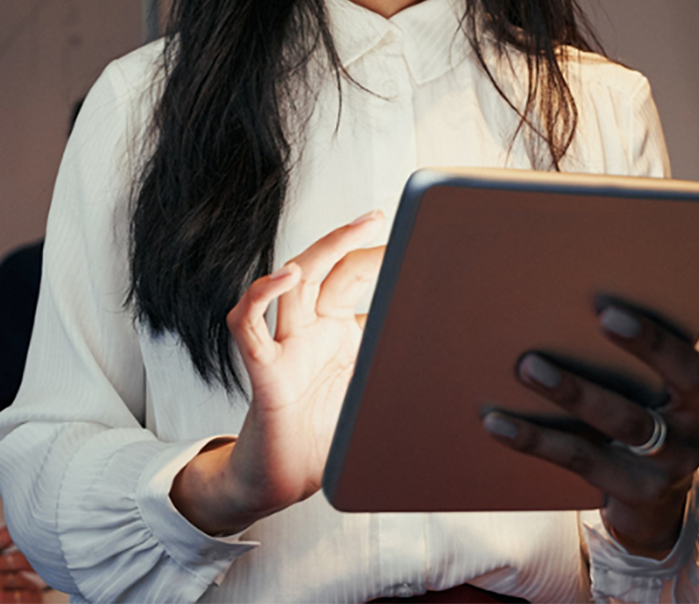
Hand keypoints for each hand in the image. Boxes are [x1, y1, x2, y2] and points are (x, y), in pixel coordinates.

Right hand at [0, 526, 43, 603]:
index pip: (8, 534)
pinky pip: (22, 598)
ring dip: (33, 588)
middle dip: (36, 565)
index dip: (24, 533)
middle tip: (46, 568)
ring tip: (38, 591)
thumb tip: (0, 552)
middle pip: (23, 558)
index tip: (36, 534)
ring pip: (24, 581)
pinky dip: (30, 600)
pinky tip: (34, 601)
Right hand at [170, 211, 384, 534]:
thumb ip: (397, 368)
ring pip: (290, 284)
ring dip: (318, 253)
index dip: (376, 257)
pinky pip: (249, 326)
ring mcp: (283, 347)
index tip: (409, 244)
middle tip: (376, 217)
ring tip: (348, 233)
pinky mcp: (263, 372)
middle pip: (323, 269)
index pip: (351, 279)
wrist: (284, 482)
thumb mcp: (375, 394)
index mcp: (334, 333)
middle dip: (349, 240)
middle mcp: (307, 332)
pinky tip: (284, 278)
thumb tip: (450, 351)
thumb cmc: (325, 439)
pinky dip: (260, 296)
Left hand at [482, 302, 698, 558]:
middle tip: (530, 359)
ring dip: (564, 401)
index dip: (650, 341)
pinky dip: (536, 439)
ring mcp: (665, 469)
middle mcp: (689, 433)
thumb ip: (629, 359)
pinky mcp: (636, 493)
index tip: (605, 313)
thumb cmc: (645, 415)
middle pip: (635, 412)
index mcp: (697, 396)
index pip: (686, 367)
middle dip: (581, 386)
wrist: (659, 497)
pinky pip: (580, 460)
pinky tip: (498, 423)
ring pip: (610, 434)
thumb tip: (560, 308)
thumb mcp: (653, 389)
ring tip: (523, 372)